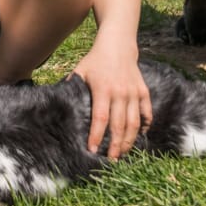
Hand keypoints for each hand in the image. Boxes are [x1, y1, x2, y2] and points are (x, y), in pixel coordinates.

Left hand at [73, 41, 150, 159]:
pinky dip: (144, 126)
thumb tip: (58, 106)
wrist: (118, 45)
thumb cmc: (95, 61)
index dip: (97, 135)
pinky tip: (139, 136)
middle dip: (116, 145)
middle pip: (119, 125)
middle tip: (112, 160)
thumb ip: (71, 88)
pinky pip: (147, 113)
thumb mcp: (80, 71)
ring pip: (134, 123)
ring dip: (129, 141)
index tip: (93, 150)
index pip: (100, 118)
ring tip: (123, 153)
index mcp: (103, 90)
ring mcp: (134, 93)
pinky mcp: (143, 92)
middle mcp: (120, 93)